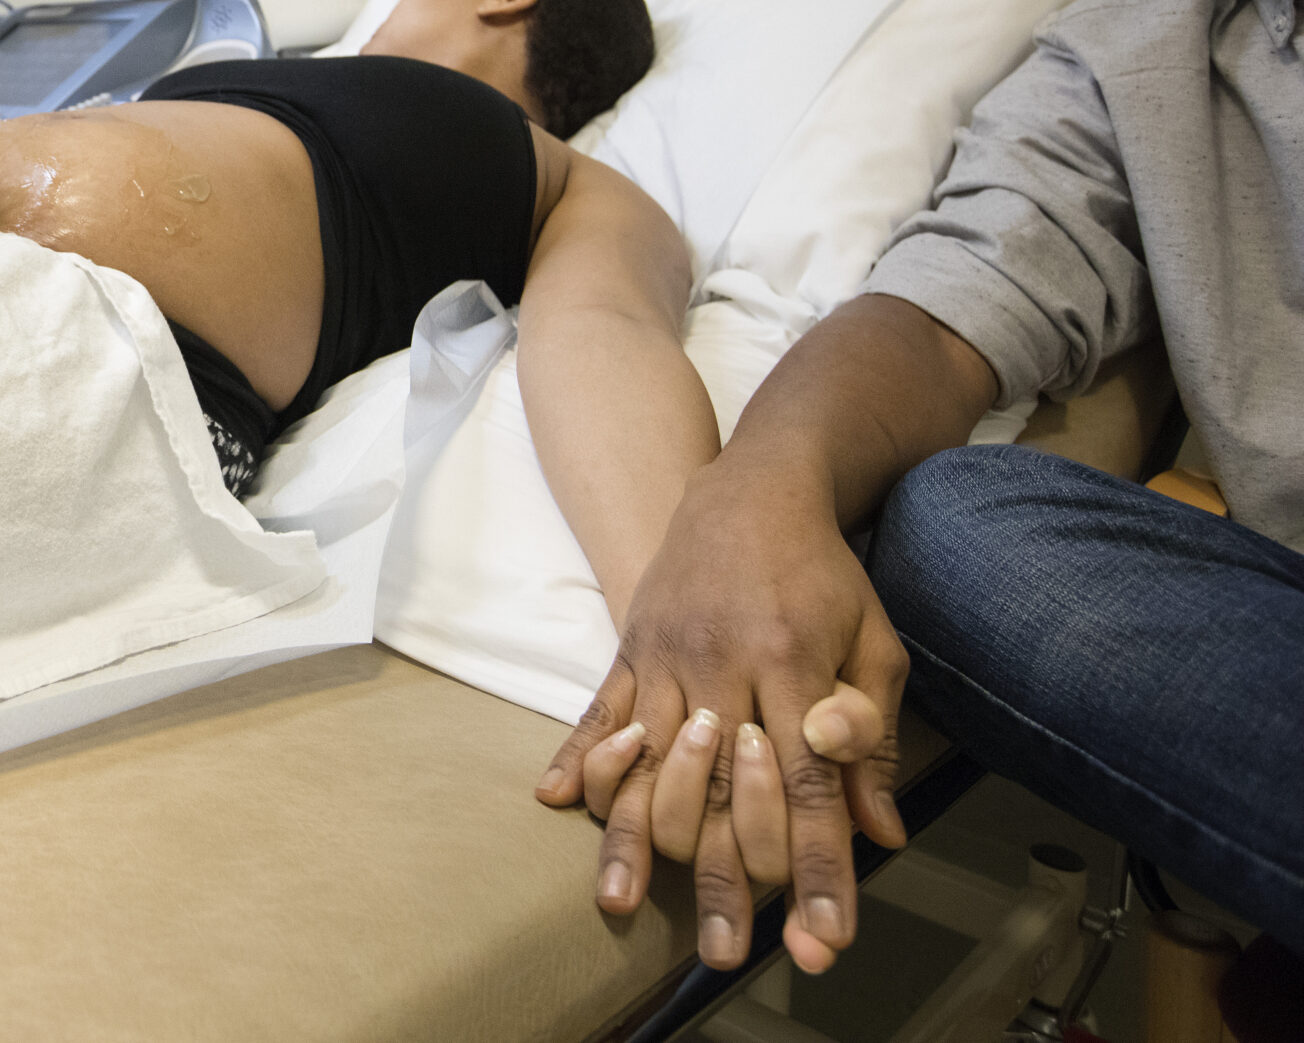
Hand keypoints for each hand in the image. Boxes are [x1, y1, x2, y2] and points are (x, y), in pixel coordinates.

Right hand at [535, 459, 907, 973]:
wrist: (751, 489)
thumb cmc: (823, 571)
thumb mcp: (873, 641)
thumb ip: (873, 732)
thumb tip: (881, 830)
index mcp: (792, 664)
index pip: (808, 788)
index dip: (819, 869)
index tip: (825, 938)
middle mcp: (721, 665)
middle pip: (719, 791)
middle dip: (729, 880)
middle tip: (732, 950)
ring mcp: (666, 657)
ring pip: (647, 760)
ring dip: (637, 839)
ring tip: (626, 902)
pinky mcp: (631, 648)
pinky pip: (597, 709)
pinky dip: (579, 756)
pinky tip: (559, 802)